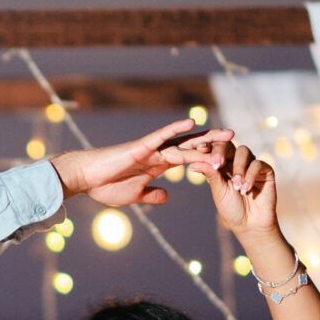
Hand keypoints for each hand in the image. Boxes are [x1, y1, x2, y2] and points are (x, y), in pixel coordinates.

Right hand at [52, 120, 222, 211]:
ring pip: (182, 142)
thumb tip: (168, 196)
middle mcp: (158, 153)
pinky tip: (191, 123)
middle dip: (212, 142)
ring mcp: (150, 149)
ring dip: (204, 139)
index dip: (205, 158)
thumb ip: (152, 194)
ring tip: (225, 135)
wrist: (85, 179)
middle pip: (190, 145)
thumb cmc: (105, 186)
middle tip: (234, 137)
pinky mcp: (140, 147)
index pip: (187, 159)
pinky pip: (161, 136)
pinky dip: (175, 129)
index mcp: (158, 165)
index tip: (225, 158)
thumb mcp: (136, 195)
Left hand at [183, 129, 279, 235]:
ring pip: (243, 151)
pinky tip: (245, 189)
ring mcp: (251, 164)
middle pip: (228, 144)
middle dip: (220, 151)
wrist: (249, 225)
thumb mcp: (218, 191)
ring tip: (236, 185)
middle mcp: (236, 161)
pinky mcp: (265, 171)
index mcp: (222, 164)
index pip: (214, 148)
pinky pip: (258, 164)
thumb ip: (210, 174)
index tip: (200, 148)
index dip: (208, 146)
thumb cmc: (231, 209)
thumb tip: (192, 163)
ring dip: (237, 167)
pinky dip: (250, 175)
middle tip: (216, 164)